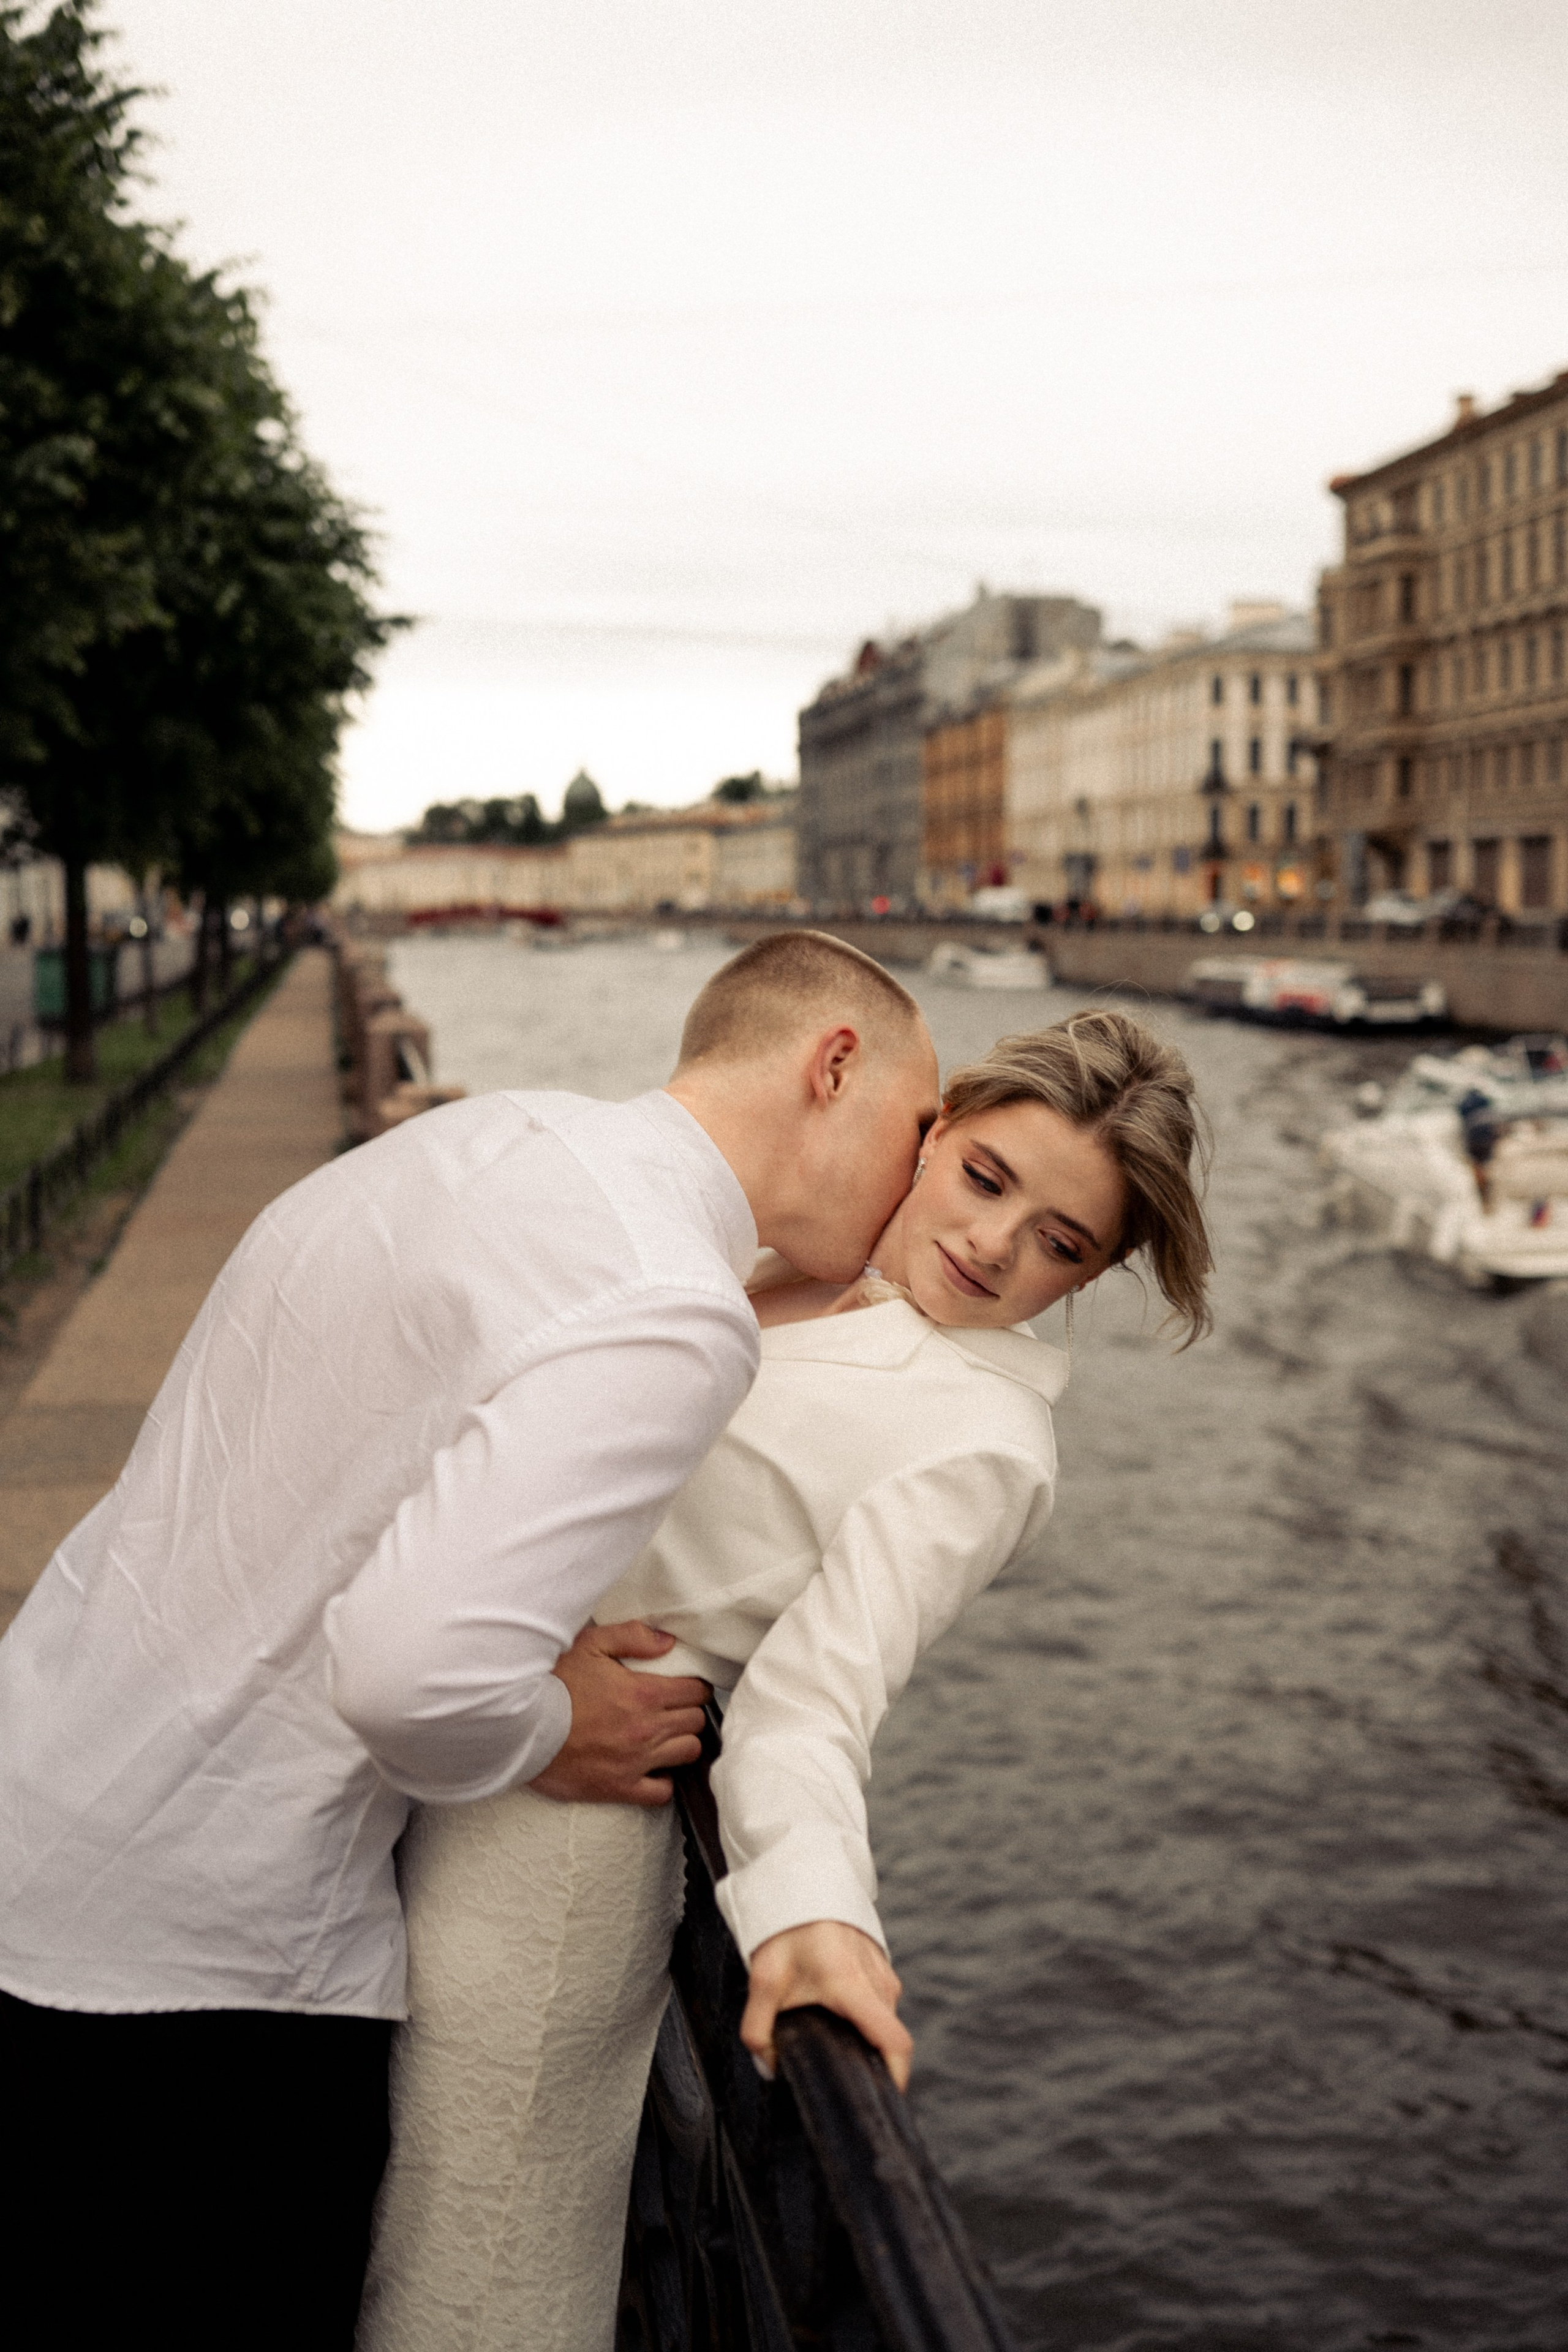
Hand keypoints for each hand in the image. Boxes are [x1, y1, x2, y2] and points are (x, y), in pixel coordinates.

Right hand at [528, 1621, 709, 1808]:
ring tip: (666, 1735)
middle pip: (695, 1722)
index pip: (696, 1692)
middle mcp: (647, 1729)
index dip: (694, 1687)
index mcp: (645, 1693)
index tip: (685, 1687)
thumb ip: (633, 1636)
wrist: (521, 1726)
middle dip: (688, 1712)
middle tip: (672, 1708)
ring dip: (681, 1742)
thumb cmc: (554, 1682)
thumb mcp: (590, 1644)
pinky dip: (663, 1781)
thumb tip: (668, 1642)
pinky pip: (661, 1793)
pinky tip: (653, 1768)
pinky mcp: (619, 1787)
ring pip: (687, 1753)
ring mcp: (635, 1761)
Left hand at [741, 1919, 912, 2091]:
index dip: (895, 2079)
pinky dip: (864, 2018)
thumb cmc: (785, 1928)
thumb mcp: (763, 1979)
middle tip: (839, 2077)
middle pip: (887, 2038)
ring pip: (883, 2021)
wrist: (801, 1879)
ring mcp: (883, 1972)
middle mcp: (878, 1981)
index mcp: (853, 1987)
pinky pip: (880, 2004)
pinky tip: (836, 2014)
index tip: (882, 2101)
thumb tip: (768, 2069)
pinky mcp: (881, 1965)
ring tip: (832, 2039)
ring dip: (864, 2036)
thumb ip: (759, 2031)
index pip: (895, 2042)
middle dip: (870, 2062)